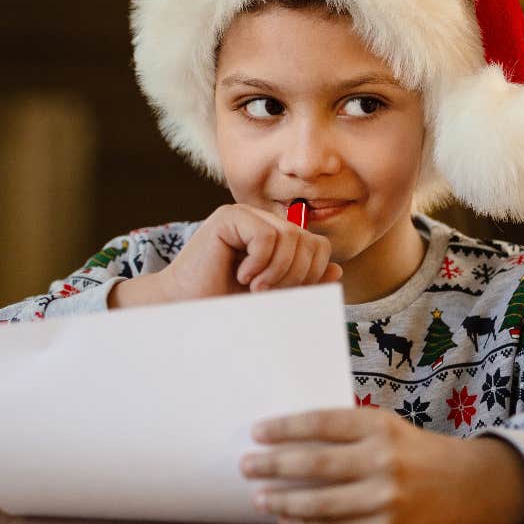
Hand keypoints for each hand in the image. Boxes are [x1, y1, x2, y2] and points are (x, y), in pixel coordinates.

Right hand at [157, 203, 342, 300]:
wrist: (187, 307)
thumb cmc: (227, 303)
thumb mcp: (275, 296)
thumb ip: (304, 283)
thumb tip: (337, 270)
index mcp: (277, 237)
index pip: (317, 246)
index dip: (311, 274)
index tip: (288, 294)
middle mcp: (263, 221)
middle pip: (308, 241)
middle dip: (296, 275)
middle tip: (269, 293)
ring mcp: (246, 215)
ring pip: (290, 237)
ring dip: (277, 271)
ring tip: (254, 287)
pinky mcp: (228, 217)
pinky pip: (266, 236)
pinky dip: (259, 263)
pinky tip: (241, 275)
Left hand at [239, 408, 523, 523]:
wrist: (467, 484)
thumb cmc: (414, 450)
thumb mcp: (386, 427)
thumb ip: (345, 432)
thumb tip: (288, 440)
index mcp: (380, 427)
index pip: (321, 423)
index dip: (285, 428)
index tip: (256, 431)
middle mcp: (383, 461)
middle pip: (315, 464)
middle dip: (274, 466)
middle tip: (246, 465)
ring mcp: (385, 498)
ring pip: (322, 503)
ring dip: (284, 502)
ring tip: (260, 498)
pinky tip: (289, 520)